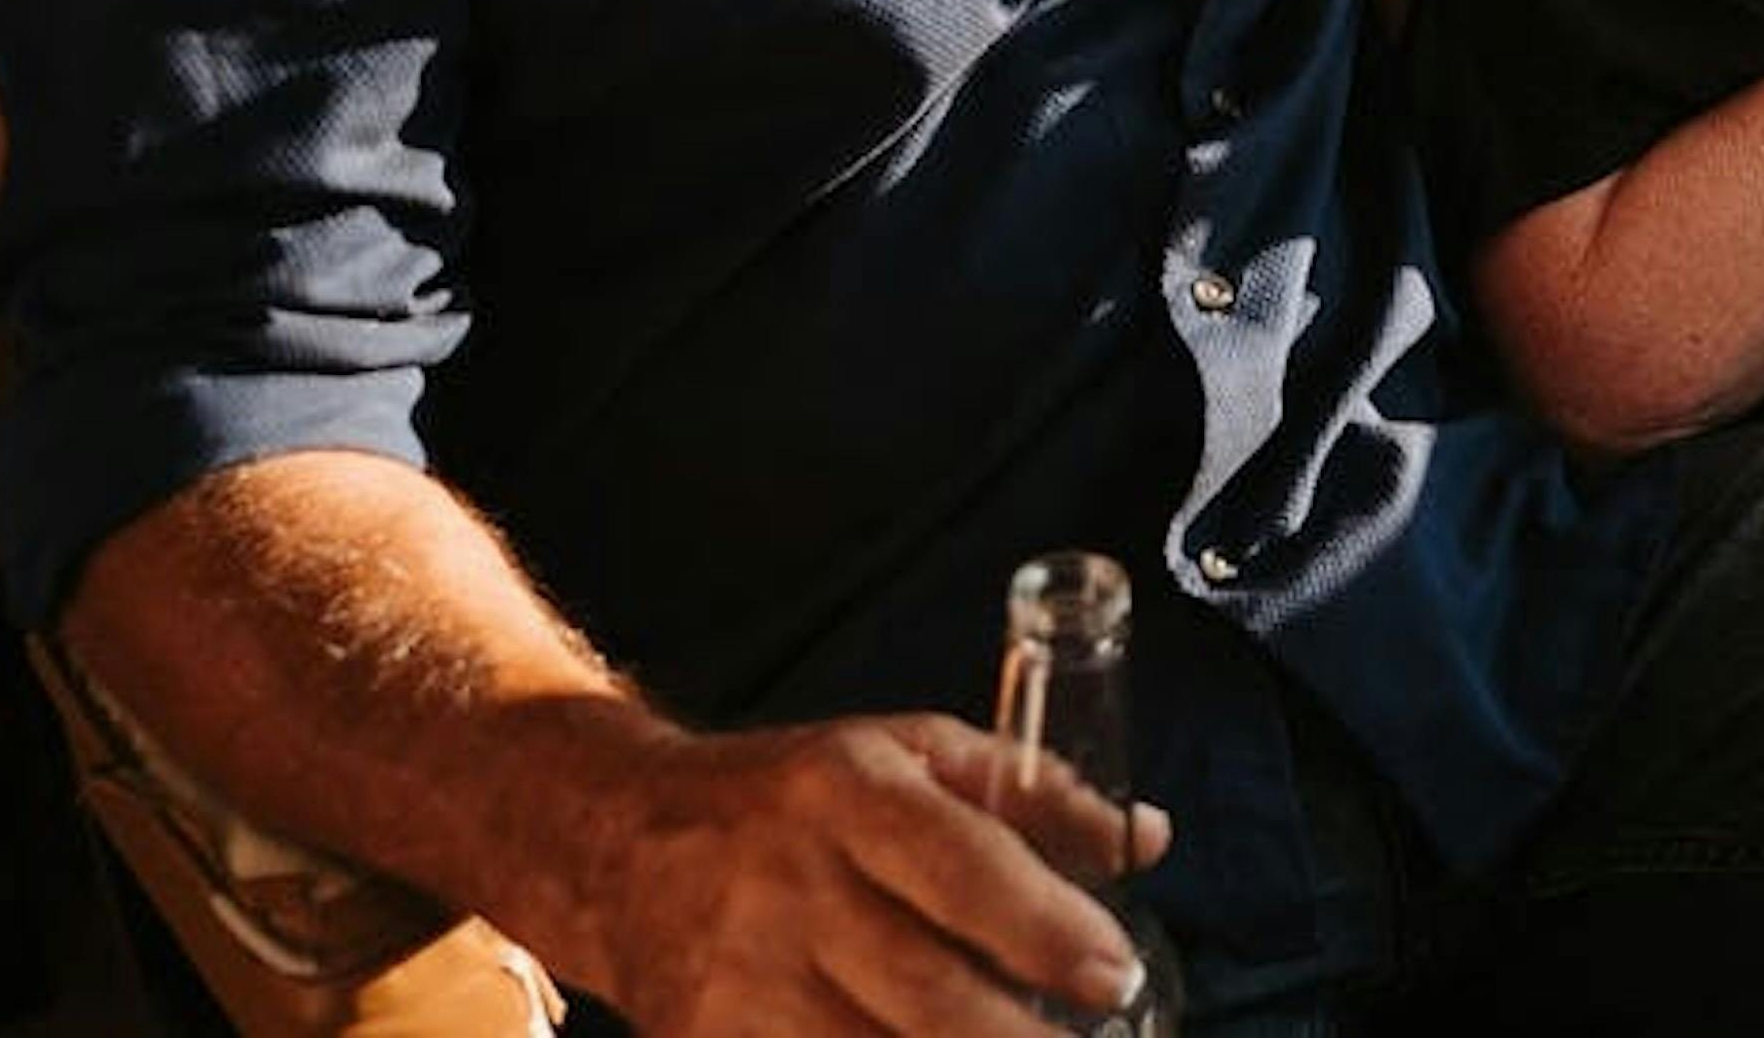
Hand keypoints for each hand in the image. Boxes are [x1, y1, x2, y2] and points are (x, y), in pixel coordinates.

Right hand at [553, 712, 1169, 1036]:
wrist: (618, 839)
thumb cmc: (792, 796)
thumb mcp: (907, 753)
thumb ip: (1033, 791)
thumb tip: (1145, 838)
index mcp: (844, 794)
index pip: (962, 867)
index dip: (1047, 930)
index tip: (1114, 973)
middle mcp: (787, 885)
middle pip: (925, 993)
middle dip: (1020, 1037)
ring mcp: (740, 980)